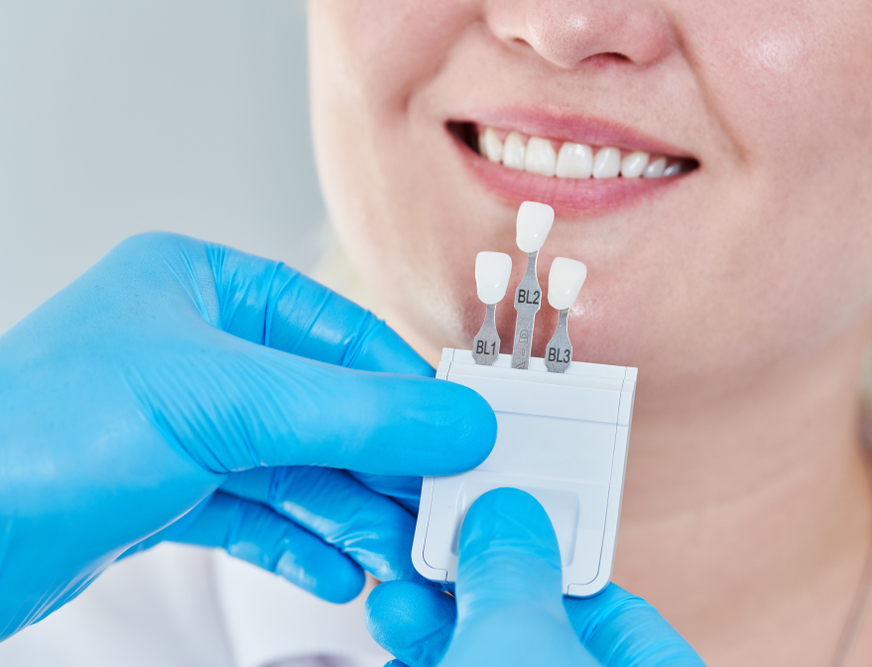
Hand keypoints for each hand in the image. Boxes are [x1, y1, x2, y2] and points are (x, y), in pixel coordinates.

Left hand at [0, 232, 495, 640]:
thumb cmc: (41, 433)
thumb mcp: (227, 404)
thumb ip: (357, 413)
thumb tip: (460, 421)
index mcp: (203, 287)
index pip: (340, 333)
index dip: (405, 388)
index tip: (460, 436)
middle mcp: (195, 350)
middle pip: (325, 407)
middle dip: (382, 468)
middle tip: (435, 511)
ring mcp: (181, 424)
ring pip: (297, 468)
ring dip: (351, 517)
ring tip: (394, 560)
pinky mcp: (165, 492)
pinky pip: (258, 512)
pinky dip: (301, 542)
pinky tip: (337, 570)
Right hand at [365, 488, 704, 666]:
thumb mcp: (519, 648)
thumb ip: (516, 570)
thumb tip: (508, 514)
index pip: (615, 603)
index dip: (554, 552)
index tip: (505, 521)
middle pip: (538, 625)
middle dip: (474, 584)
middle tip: (437, 551)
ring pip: (487, 651)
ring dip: (434, 620)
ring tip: (399, 599)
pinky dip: (424, 652)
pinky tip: (397, 637)